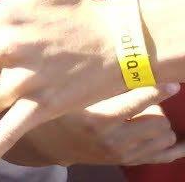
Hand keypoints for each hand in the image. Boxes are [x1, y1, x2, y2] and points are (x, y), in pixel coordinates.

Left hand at [0, 0, 164, 176]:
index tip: (20, 33)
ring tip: (31, 82)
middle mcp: (7, 47)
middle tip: (38, 55)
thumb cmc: (73, 7)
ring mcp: (24, 80)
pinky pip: (8, 133)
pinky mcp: (39, 107)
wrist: (118, 42)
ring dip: (3, 95)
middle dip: (3, 65)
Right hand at [28, 85, 182, 166]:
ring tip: (145, 112)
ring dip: (161, 122)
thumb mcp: (72, 94)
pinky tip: (182, 142)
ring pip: (165, 138)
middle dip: (157, 107)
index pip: (137, 103)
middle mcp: (113, 140)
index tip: (171, 82)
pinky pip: (163, 156)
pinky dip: (175, 148)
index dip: (156, 90)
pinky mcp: (128, 161)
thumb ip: (99, 82)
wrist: (51, 142)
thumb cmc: (62, 109)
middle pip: (159, 122)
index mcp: (97, 119)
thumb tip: (126, 62)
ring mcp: (123, 154)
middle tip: (143, 97)